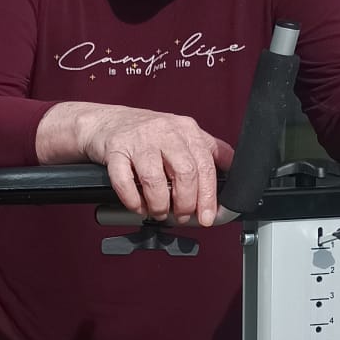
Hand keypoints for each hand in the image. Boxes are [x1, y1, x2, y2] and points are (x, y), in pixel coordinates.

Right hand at [37, 102, 233, 225]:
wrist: (104, 123)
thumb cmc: (145, 134)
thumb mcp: (181, 135)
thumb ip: (207, 151)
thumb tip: (235, 170)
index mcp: (186, 129)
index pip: (205, 165)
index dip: (208, 196)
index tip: (206, 216)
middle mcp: (164, 131)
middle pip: (185, 173)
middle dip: (185, 202)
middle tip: (180, 215)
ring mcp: (138, 140)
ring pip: (155, 180)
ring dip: (158, 205)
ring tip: (158, 211)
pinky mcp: (115, 149)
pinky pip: (124, 181)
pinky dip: (132, 200)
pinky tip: (137, 206)